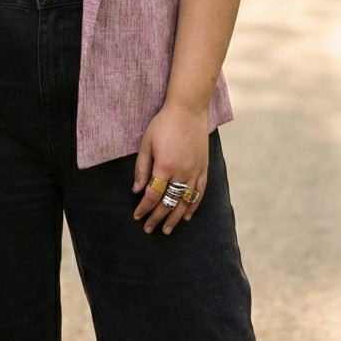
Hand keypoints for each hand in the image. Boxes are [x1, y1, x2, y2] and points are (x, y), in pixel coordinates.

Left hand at [132, 101, 208, 234]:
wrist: (188, 110)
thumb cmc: (163, 124)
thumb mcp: (146, 143)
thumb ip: (142, 168)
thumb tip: (137, 190)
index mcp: (164, 167)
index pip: (153, 195)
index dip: (144, 209)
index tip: (137, 217)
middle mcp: (181, 173)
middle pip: (168, 202)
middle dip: (157, 218)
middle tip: (149, 229)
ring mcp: (194, 171)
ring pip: (184, 202)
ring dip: (175, 218)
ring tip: (167, 230)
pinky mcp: (203, 168)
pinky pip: (199, 192)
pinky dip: (193, 206)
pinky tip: (187, 216)